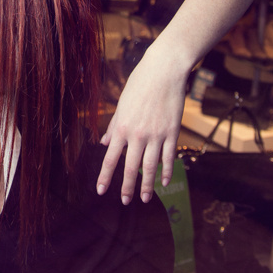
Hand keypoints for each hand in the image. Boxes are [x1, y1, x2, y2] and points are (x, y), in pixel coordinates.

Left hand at [97, 51, 187, 204]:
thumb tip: (105, 143)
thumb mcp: (121, 105)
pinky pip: (168, 157)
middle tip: (125, 202)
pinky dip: (166, 171)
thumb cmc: (139, 84)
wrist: (164, 71)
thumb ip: (113, 126)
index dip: (105, 176)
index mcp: (121, 127)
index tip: (100, 191)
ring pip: (150, 167)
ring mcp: (156, 135)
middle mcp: (137, 135)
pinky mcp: (172, 132)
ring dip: (147, 185)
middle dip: (127, 187)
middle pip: (131, 168)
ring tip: (145, 198)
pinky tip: (165, 182)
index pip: (110, 158)